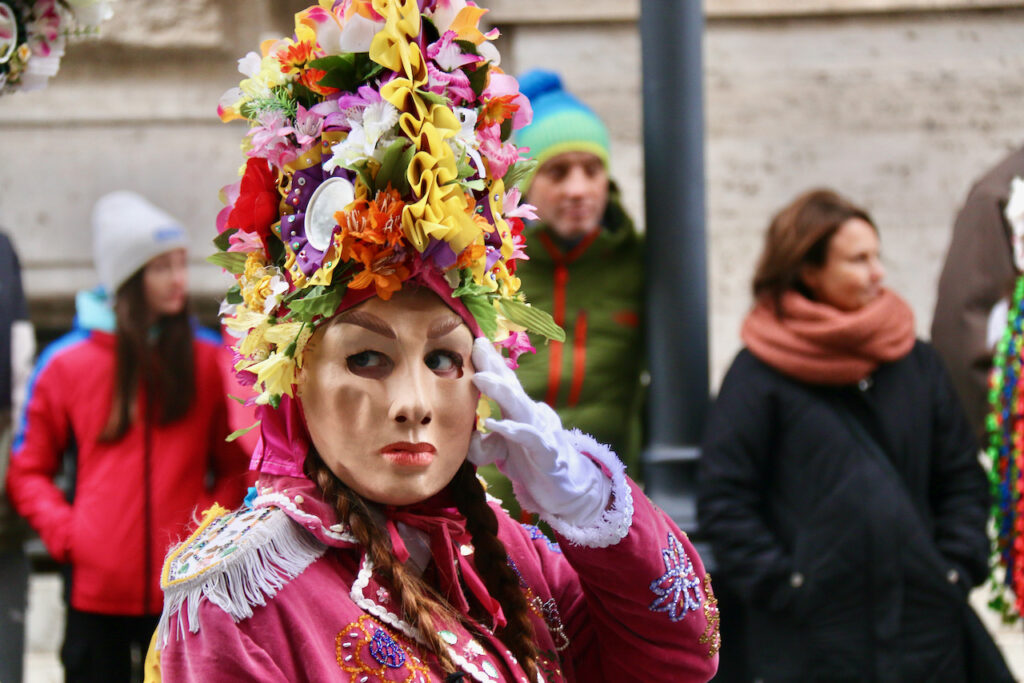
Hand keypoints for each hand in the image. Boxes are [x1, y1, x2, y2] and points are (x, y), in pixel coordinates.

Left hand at [469, 338, 610, 524]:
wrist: (567, 490)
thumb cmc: (533, 464)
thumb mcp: (502, 453)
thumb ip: (484, 444)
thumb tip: (469, 438)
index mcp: (520, 412)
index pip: (505, 382)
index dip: (491, 363)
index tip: (474, 342)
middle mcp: (531, 416)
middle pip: (512, 386)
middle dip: (495, 365)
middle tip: (477, 345)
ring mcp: (541, 432)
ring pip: (520, 405)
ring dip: (500, 390)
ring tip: (479, 377)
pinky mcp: (548, 453)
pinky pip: (529, 438)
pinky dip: (512, 430)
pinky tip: (493, 424)